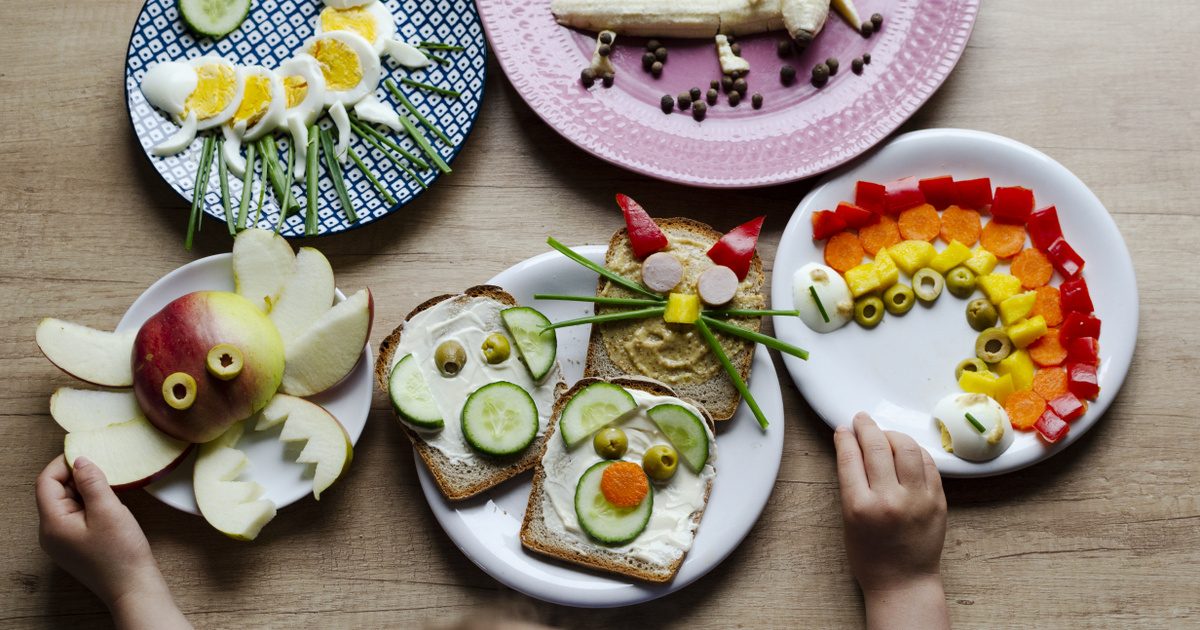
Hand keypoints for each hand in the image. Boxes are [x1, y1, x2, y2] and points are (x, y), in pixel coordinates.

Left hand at [36, 455, 189, 629]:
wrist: (133, 587)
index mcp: (52, 523)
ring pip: (66, 503)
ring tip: (110, 488)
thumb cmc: (121, 553)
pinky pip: (75, 516)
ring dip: (85, 490)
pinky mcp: (74, 545)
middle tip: (105, 470)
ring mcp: (61, 541)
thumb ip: (92, 482)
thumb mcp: (109, 510)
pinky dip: (89, 504)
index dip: (63, 463)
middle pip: (54, 492)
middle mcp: (50, 533)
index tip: (88, 452)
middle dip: (76, 476)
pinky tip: (109, 506)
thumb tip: (81, 460)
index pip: (46, 482)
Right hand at [834, 413, 948, 629]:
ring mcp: (917, 499)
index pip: (850, 457)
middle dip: (866, 427)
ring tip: (885, 435)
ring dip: (892, 435)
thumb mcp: (848, 521)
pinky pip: (927, 464)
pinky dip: (914, 452)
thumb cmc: (870, 557)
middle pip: (877, 446)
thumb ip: (852, 484)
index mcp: (860, 507)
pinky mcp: (937, 501)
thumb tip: (852, 449)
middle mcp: (889, 500)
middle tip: (861, 420)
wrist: (903, 583)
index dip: (845, 437)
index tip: (843, 429)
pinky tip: (906, 451)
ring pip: (907, 448)